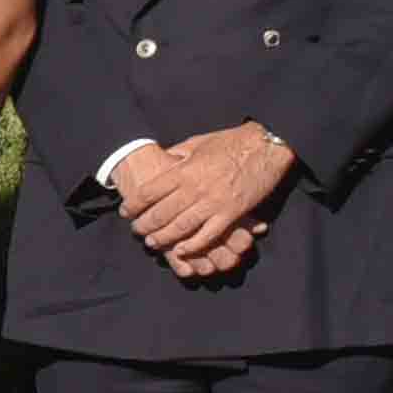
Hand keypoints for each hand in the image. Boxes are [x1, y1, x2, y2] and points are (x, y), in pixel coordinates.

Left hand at [119, 123, 295, 266]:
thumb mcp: (198, 143)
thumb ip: (179, 155)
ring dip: (163, 238)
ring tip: (152, 243)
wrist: (267, 145)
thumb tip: (163, 160)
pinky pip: (208, 235)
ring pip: (181, 227)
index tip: (125, 212)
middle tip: (136, 231)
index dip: (134, 204)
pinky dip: (193, 246)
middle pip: (161, 213)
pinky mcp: (231, 213)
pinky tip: (181, 251)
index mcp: (183, 170)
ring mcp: (213, 203)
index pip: (149, 192)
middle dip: (144, 225)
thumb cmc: (232, 141)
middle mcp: (194, 189)